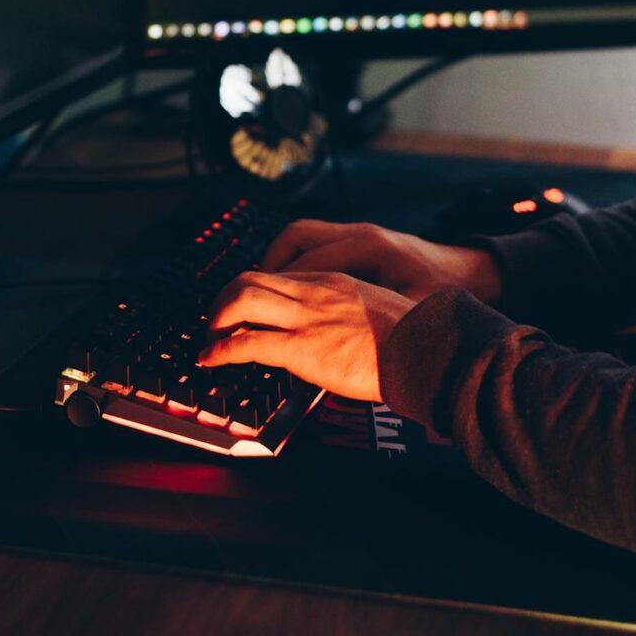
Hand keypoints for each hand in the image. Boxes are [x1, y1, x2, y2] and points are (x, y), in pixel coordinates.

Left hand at [200, 270, 414, 401]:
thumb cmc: (411, 341)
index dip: (252, 292)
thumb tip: (339, 334)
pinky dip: (220, 350)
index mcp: (334, 281)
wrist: (424, 351)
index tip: (243, 311)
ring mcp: (306, 317)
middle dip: (224, 300)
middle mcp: (315, 292)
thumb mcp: (377, 312)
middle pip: (249, 279)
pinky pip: (247, 343)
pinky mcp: (301, 347)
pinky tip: (211, 360)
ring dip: (217, 320)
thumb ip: (351, 314)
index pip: (278, 275)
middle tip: (217, 323)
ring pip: (241, 300)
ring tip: (211, 340)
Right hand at [261, 220, 502, 304]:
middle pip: (295, 240)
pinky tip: (285, 290)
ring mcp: (356, 234)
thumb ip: (370, 327)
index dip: (278, 292)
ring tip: (256, 297)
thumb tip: (332, 347)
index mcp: (371, 251)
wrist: (468, 273)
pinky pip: (312, 242)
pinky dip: (292, 262)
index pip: (309, 265)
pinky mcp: (357, 240)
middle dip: (263, 273)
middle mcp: (359, 236)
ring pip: (298, 237)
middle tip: (239, 307)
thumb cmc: (442, 296)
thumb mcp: (410, 316)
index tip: (253, 321)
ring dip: (274, 264)